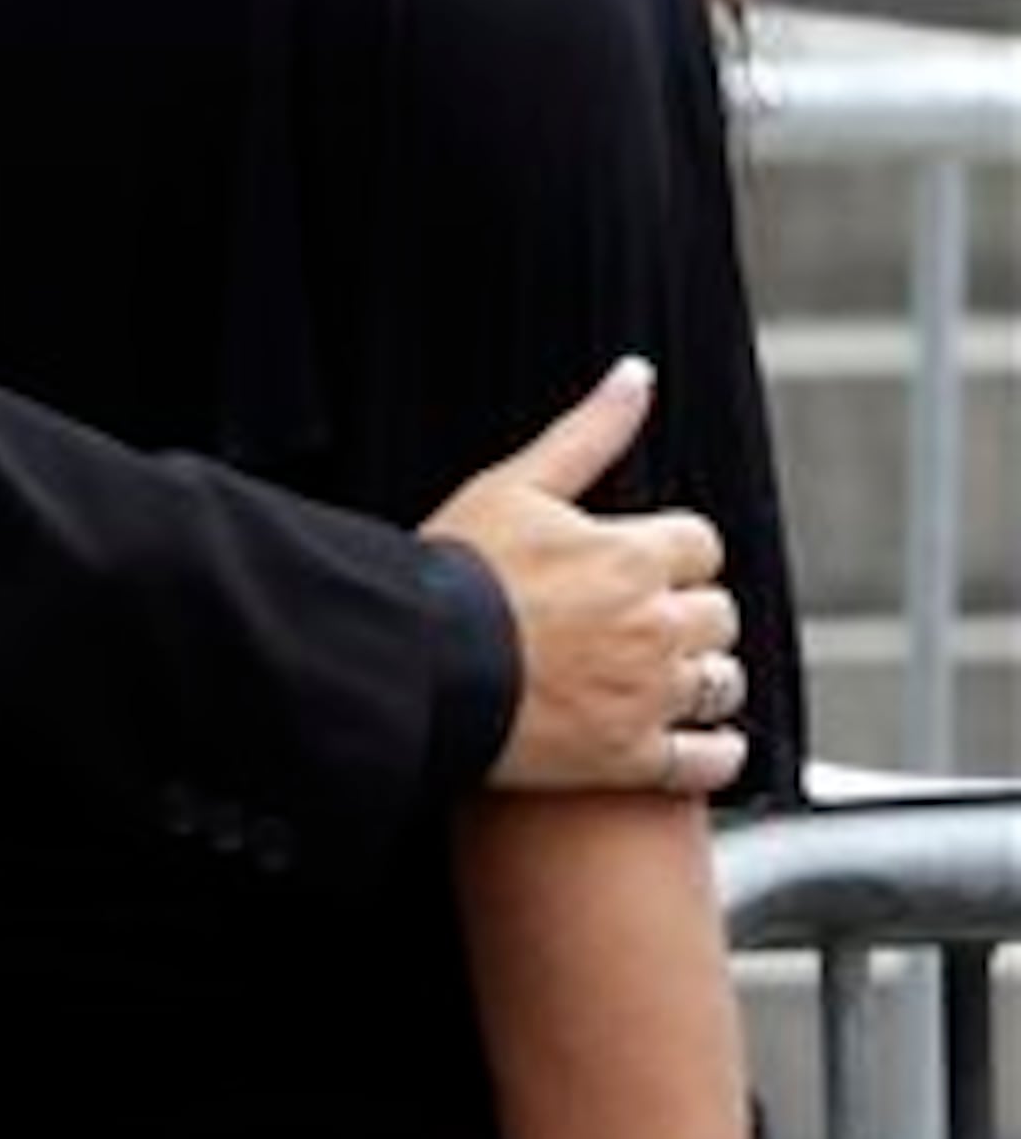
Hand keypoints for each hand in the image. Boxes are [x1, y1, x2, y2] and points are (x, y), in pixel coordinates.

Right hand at [420, 359, 742, 795]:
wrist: (415, 664)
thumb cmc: (454, 571)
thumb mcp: (515, 485)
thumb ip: (588, 432)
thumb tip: (636, 376)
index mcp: (633, 556)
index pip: (700, 544)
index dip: (671, 551)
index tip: (638, 562)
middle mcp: (657, 626)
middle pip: (718, 614)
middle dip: (687, 613)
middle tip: (641, 618)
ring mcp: (649, 696)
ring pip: (721, 684)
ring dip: (702, 678)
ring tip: (656, 675)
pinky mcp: (631, 757)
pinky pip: (710, 762)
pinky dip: (713, 753)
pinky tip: (693, 744)